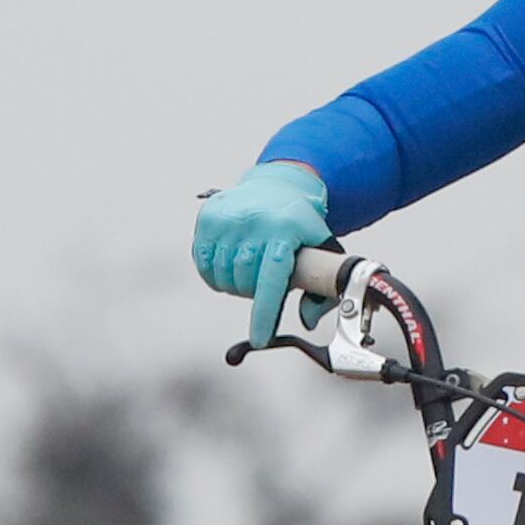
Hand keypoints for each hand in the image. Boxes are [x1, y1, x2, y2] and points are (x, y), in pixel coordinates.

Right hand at [191, 163, 333, 346]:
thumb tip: (308, 320)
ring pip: (223, 277)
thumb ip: (321, 288)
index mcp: (286, 230)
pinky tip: (229, 263)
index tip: (260, 340)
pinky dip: (214, 274)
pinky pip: (203, 264)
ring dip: (234, 284)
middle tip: (263, 281)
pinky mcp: (209, 217)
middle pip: (245, 284)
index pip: (271, 281)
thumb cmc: (301, 226)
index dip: (264, 314)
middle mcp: (255, 222)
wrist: (279, 184)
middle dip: (253, 293)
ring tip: (248, 269)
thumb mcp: (321, 250)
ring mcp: (229, 218)